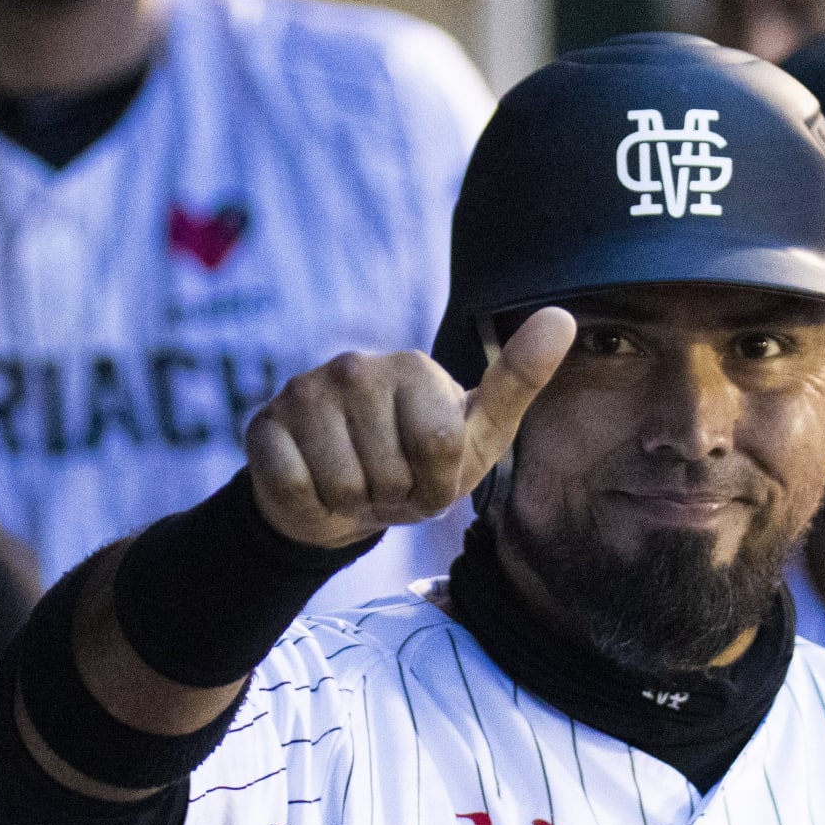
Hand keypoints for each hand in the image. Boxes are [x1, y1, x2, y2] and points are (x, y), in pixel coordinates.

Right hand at [244, 308, 575, 548]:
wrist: (339, 498)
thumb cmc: (418, 464)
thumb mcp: (478, 434)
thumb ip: (518, 380)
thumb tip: (562, 317)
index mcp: (414, 367)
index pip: (440, 446)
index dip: (438, 484)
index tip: (431, 474)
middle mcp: (355, 367)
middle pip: (391, 472)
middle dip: (395, 497)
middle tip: (388, 483)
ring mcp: (302, 392)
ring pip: (342, 485)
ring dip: (354, 505)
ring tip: (357, 485)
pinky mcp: (263, 426)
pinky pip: (296, 489)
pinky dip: (312, 507)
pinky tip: (316, 488)